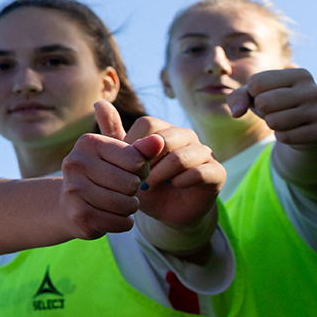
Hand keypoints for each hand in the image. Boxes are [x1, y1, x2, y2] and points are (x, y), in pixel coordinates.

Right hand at [56, 102, 166, 237]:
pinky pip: (120, 222)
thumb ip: (141, 148)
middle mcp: (76, 163)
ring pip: (127, 205)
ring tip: (119, 203)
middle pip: (131, 183)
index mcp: (88, 143)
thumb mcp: (120, 158)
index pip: (136, 160)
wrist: (69, 204)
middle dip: (134, 190)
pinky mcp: (79, 215)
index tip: (130, 172)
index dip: (141, 170)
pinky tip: (112, 216)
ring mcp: (74, 190)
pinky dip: (123, 222)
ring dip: (130, 207)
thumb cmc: (103, 175)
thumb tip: (158, 141)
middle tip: (122, 190)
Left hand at [123, 113, 225, 229]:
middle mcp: (187, 137)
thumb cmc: (145, 184)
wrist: (167, 213)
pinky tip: (173, 186)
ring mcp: (204, 153)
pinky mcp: (217, 172)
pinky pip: (200, 171)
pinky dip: (182, 181)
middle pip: (165, 137)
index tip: (127, 166)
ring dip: (161, 173)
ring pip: (182, 155)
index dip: (133, 146)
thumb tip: (99, 103)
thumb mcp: (125, 162)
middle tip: (138, 178)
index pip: (148, 124)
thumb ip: (113, 135)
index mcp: (165, 130)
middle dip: (147, 161)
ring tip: (150, 185)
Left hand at [227, 67, 316, 148]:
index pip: (256, 83)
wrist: (309, 128)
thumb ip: (238, 97)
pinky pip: (284, 137)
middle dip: (261, 110)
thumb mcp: (256, 95)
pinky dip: (282, 136)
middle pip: (263, 102)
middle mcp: (314, 90)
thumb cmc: (278, 105)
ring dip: (271, 124)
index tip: (268, 95)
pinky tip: (293, 131)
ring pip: (273, 122)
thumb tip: (236, 113)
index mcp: (300, 74)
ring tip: (284, 120)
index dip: (253, 94)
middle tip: (275, 110)